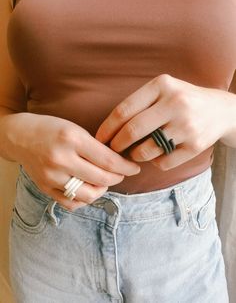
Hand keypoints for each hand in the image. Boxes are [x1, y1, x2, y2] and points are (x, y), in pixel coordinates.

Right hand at [5, 113, 139, 210]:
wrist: (20, 136)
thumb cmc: (51, 129)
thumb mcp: (75, 129)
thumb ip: (95, 147)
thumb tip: (118, 163)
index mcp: (72, 139)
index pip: (108, 160)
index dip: (126, 167)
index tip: (134, 167)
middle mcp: (61, 159)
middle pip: (102, 179)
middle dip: (118, 178)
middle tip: (121, 173)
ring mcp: (52, 176)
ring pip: (89, 195)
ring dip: (103, 190)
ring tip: (104, 181)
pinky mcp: (45, 188)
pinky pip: (71, 203)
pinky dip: (85, 199)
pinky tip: (89, 189)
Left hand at [96, 74, 232, 169]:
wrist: (220, 110)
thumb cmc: (182, 100)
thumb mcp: (162, 90)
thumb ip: (138, 104)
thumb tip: (109, 131)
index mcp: (162, 85)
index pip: (124, 110)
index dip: (107, 128)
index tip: (99, 139)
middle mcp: (175, 103)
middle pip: (132, 131)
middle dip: (116, 145)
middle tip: (113, 150)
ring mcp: (187, 125)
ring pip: (146, 151)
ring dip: (135, 156)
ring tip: (136, 152)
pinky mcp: (195, 145)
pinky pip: (163, 163)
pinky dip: (155, 162)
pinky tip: (158, 154)